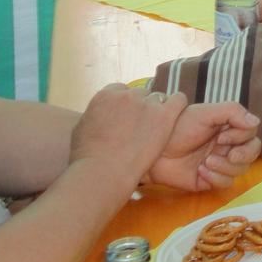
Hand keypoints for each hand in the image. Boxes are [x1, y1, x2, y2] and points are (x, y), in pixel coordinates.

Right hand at [69, 84, 185, 189]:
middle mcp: (127, 95)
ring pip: (158, 98)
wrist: (103, 171)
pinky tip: (175, 116)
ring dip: (157, 109)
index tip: (127, 118)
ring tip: (156, 127)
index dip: (125, 105)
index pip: (121, 90)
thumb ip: (95, 115)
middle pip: (140, 94)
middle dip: (141, 107)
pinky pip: (179, 100)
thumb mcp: (82, 129)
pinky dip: (177, 105)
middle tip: (141, 126)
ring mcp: (146, 103)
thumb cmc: (87, 157)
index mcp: (105, 95)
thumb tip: (101, 114)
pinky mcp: (164, 114)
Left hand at [142, 100, 261, 191]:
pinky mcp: (209, 180)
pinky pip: (224, 183)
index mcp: (229, 128)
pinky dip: (216, 177)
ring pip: (240, 170)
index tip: (223, 135)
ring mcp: (219, 164)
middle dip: (243, 155)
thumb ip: (233, 112)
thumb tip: (256, 122)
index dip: (242, 137)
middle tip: (229, 153)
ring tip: (206, 161)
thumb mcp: (206, 113)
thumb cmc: (178, 126)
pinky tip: (201, 170)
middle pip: (252, 153)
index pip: (251, 134)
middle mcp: (227, 146)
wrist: (153, 149)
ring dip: (226, 166)